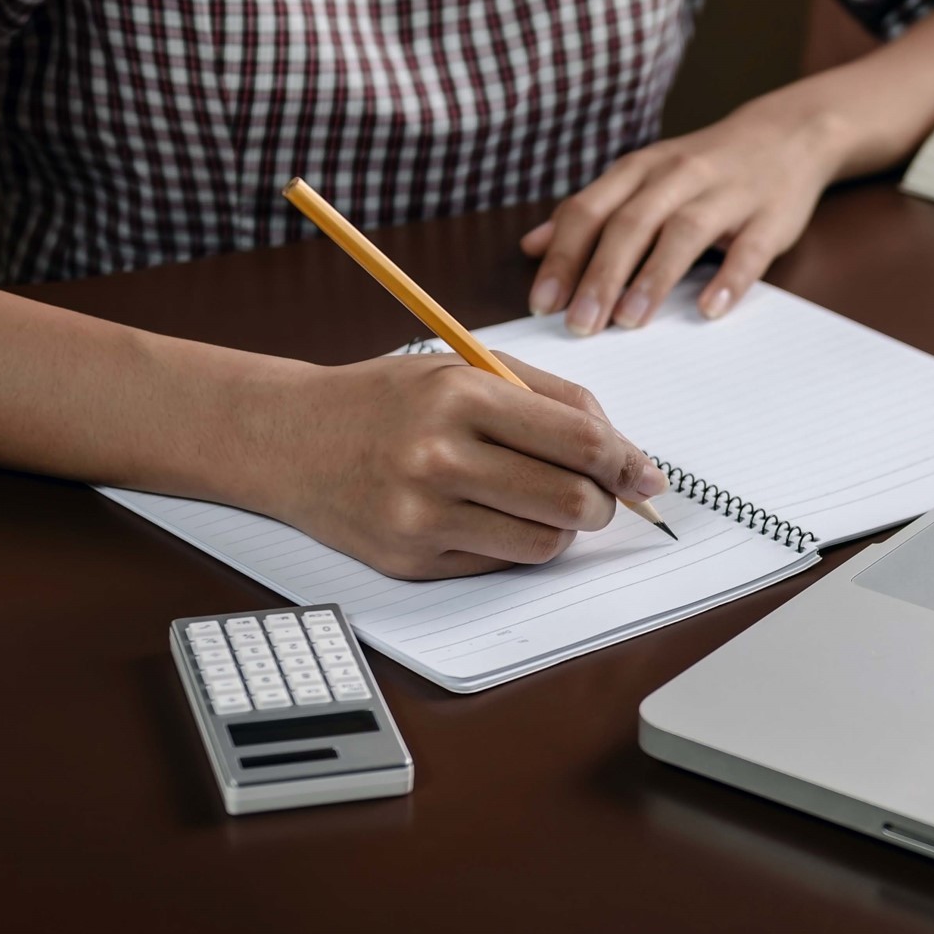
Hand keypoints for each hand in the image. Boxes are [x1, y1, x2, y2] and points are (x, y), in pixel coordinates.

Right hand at [257, 353, 667, 579]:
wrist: (285, 438)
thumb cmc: (389, 400)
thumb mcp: (465, 369)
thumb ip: (553, 400)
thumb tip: (628, 455)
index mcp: (460, 396)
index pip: (580, 440)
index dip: (628, 463)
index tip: (648, 476)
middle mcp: (439, 457)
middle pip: (573, 500)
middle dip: (604, 502)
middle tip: (598, 493)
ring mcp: (421, 515)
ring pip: (545, 542)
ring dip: (561, 527)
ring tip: (535, 498)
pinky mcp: (410, 560)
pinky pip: (502, 563)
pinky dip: (515, 542)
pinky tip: (487, 514)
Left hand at [520, 96, 845, 333]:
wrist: (788, 134)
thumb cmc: (705, 166)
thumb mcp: (642, 178)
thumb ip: (591, 212)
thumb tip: (532, 246)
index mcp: (640, 170)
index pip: (590, 211)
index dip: (564, 257)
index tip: (543, 304)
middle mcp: (678, 176)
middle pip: (631, 224)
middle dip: (601, 276)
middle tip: (580, 325)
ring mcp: (726, 195)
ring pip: (683, 233)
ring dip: (653, 278)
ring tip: (630, 321)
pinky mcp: (769, 217)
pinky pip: (748, 250)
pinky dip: (729, 280)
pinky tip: (709, 309)